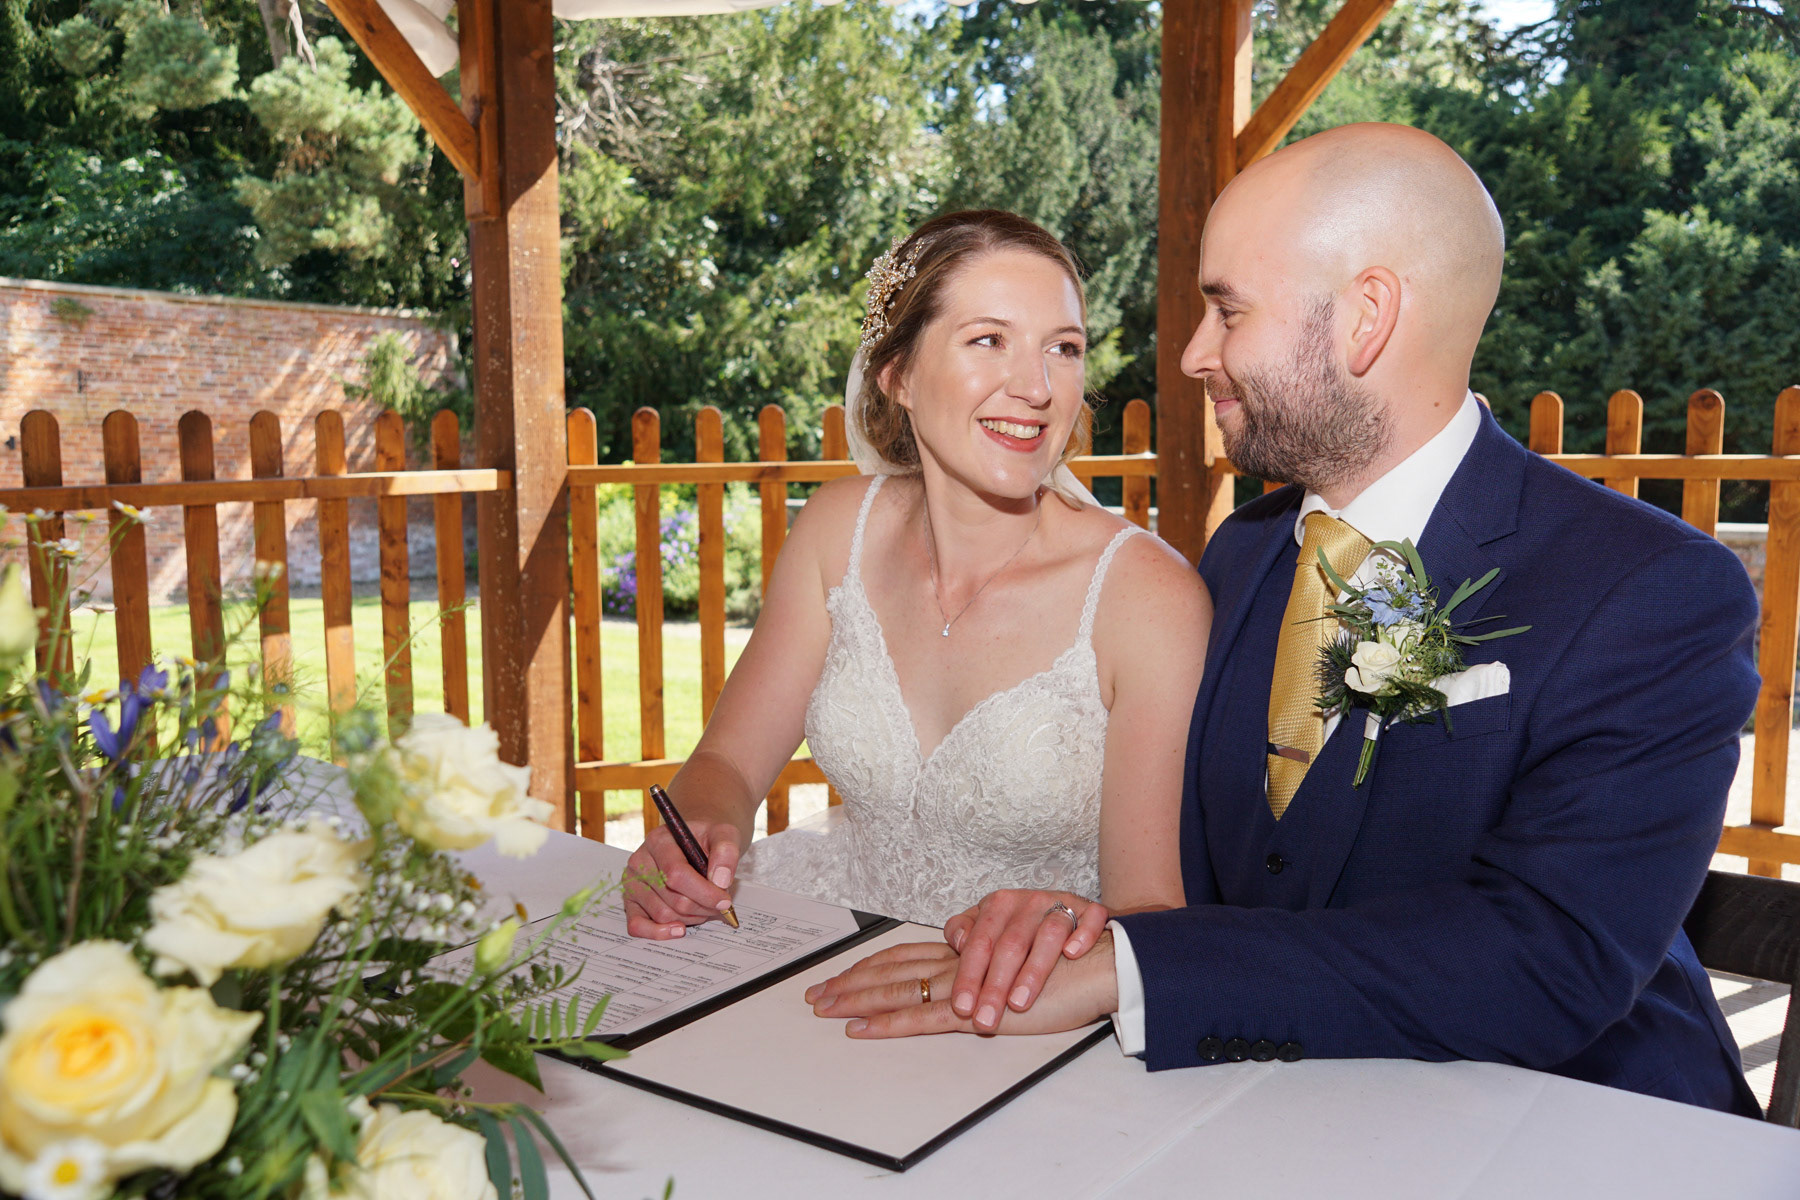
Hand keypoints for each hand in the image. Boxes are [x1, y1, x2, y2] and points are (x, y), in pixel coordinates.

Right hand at [622, 818, 741, 938]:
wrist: (694, 842)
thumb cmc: (707, 839)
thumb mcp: (723, 834)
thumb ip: (726, 852)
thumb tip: (720, 880)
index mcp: (659, 841)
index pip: (676, 873)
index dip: (704, 892)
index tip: (724, 901)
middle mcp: (640, 861)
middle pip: (672, 898)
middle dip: (702, 907)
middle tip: (719, 906)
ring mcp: (633, 883)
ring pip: (662, 915)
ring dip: (690, 918)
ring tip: (703, 907)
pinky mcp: (630, 901)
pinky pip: (636, 925)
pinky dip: (659, 932)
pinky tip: (679, 929)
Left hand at [804, 934, 1118, 1037]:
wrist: (1101, 964)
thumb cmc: (1064, 966)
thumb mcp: (1014, 964)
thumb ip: (984, 967)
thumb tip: (962, 987)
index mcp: (967, 944)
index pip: (904, 952)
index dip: (867, 966)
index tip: (834, 980)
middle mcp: (961, 957)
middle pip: (893, 967)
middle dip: (851, 984)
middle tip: (814, 998)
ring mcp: (969, 982)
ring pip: (905, 990)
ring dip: (864, 1004)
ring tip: (827, 1013)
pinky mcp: (984, 1007)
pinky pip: (927, 1017)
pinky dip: (891, 1024)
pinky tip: (864, 1029)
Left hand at [940, 890, 1109, 1031]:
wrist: (1070, 916)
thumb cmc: (1023, 929)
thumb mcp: (989, 927)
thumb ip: (965, 932)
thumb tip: (958, 944)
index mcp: (998, 904)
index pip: (979, 941)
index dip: (968, 975)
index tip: (962, 1007)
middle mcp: (1028, 902)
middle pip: (1010, 944)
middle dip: (996, 985)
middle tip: (986, 1018)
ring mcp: (1060, 904)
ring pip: (1048, 934)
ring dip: (1033, 969)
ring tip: (1019, 1003)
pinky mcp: (1090, 910)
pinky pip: (1089, 919)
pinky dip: (1082, 934)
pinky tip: (1072, 954)